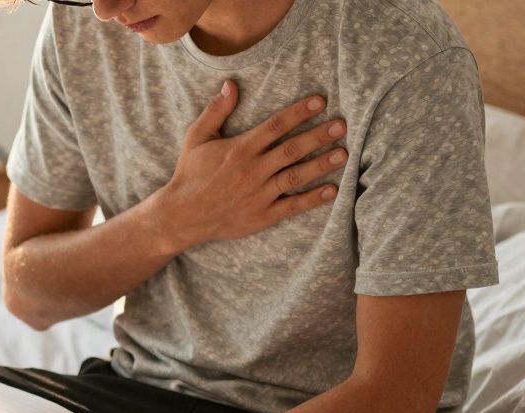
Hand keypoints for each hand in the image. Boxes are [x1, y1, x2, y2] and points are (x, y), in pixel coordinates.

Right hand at [159, 80, 347, 247]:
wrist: (181, 216)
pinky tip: (332, 190)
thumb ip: (216, 111)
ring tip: (343, 154)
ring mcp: (258, 194)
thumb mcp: (196, 138)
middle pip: (291, 149)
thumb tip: (230, 85)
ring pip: (296, 176)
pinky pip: (291, 206)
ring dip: (321, 165)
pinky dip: (312, 199)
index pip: (275, 126)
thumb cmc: (190, 175)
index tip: (319, 102)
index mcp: (239, 149)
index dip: (298, 112)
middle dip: (318, 136)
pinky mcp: (261, 215)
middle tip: (341, 126)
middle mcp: (252, 170)